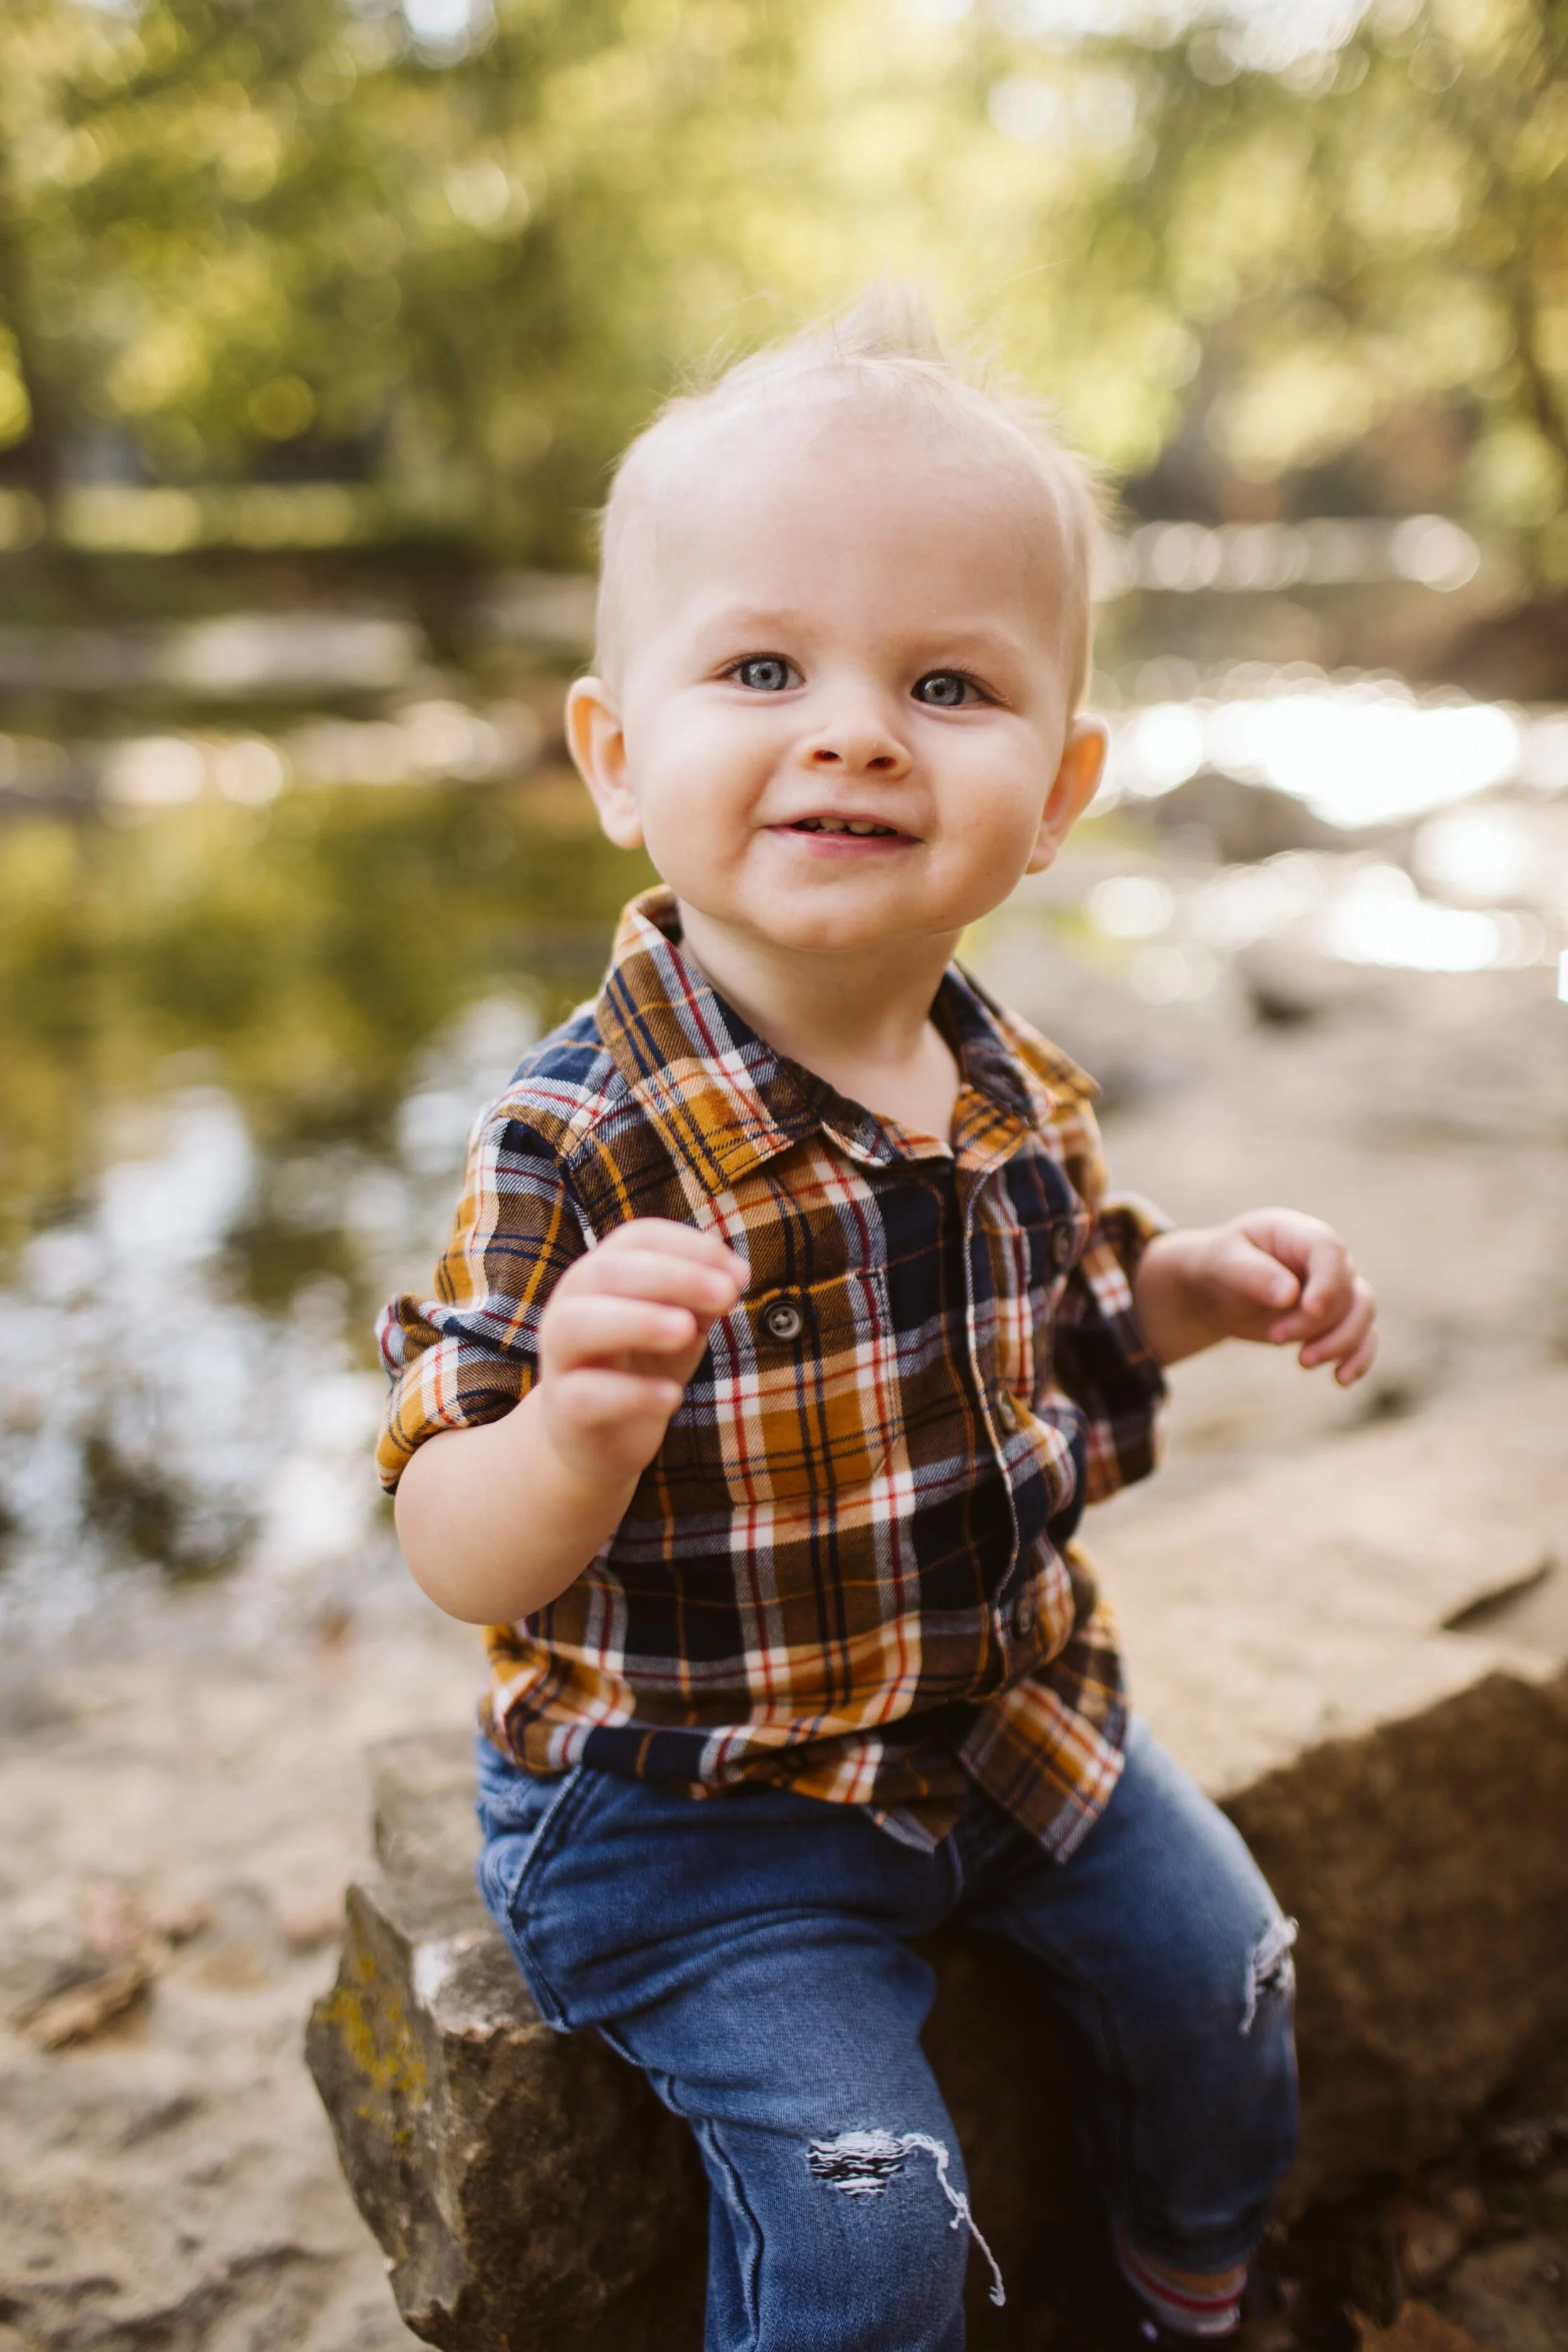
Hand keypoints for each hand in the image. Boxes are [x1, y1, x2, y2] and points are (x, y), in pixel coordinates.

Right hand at [537, 1219, 747, 1484]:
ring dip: (638, 1321)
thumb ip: (703, 1300)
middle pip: (605, 1272)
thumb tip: (734, 1277)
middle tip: (726, 1294)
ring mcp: (560, 1357)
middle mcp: (571, 1305)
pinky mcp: (564, 1408)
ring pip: (578, 1325)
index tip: (738, 1271)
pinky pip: (586, 1395)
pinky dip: (632, 1394)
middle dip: (672, 1277)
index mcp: (601, 1274)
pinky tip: (673, 1396)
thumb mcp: (681, 1326)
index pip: (637, 1238)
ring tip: (687, 1331)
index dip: (688, 1245)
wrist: (601, 1438)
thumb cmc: (644, 1367)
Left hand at [1134, 1210, 1377, 1384]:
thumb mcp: (1222, 1262)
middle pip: (1347, 1290)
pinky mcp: (1336, 1317)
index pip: (1330, 1251)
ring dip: (1340, 1343)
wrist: (1215, 1289)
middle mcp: (1324, 1258)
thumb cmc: (1217, 1266)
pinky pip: (1363, 1335)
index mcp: (1298, 1234)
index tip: (1311, 1310)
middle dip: (1316, 1323)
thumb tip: (1289, 1295)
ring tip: (1303, 1362)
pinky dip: (1358, 1357)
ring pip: (1362, 1313)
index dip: (1328, 1282)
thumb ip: (1252, 1274)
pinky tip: (1341, 1379)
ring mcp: (1334, 1287)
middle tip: (1275, 1338)